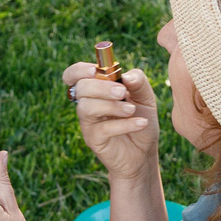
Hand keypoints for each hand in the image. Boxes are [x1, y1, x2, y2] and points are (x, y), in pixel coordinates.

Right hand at [61, 60, 160, 183]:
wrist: (145, 151)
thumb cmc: (141, 119)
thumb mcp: (145, 97)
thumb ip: (138, 82)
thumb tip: (126, 76)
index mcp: (97, 89)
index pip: (74, 75)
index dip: (79, 70)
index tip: (95, 70)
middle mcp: (88, 103)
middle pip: (81, 88)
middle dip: (102, 87)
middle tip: (122, 92)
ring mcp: (88, 122)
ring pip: (87, 107)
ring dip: (111, 106)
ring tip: (132, 110)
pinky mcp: (93, 139)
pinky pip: (102, 128)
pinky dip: (124, 124)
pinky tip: (141, 123)